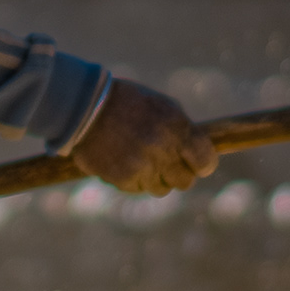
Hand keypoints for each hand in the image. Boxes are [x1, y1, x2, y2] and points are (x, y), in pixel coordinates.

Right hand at [69, 77, 217, 195]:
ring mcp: (143, 167)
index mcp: (176, 126)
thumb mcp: (161, 105)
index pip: (205, 161)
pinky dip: (134, 179)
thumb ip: (182, 130)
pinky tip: (124, 162)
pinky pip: (138, 189)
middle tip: (167, 164)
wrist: (84, 107)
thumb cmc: (126, 101)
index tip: (196, 164)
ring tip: (141, 161)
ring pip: (161, 189)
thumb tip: (198, 152)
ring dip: (155, 179)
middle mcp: (163, 149)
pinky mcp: (124, 179)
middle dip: (178, 174)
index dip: (202, 164)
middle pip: (185, 181)